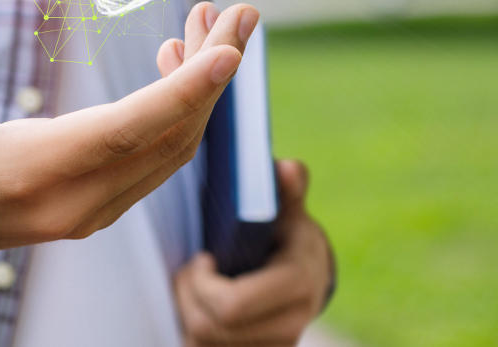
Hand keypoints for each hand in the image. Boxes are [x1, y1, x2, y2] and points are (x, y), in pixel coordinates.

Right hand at [0, 0, 259, 258]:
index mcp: (23, 173)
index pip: (125, 132)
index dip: (183, 91)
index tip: (231, 51)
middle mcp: (65, 205)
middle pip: (165, 141)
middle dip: (212, 77)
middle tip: (242, 13)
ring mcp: (81, 215)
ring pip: (166, 155)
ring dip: (199, 92)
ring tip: (212, 24)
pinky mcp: (86, 210)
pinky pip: (150, 162)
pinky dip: (175, 114)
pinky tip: (174, 63)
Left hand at [173, 159, 334, 346]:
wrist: (311, 278)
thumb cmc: (288, 235)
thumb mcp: (290, 210)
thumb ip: (288, 189)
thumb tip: (287, 168)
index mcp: (298, 284)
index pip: (232, 305)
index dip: (203, 283)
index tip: (201, 258)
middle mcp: (289, 325)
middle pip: (207, 328)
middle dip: (187, 295)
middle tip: (189, 270)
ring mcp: (272, 346)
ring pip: (201, 344)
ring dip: (186, 313)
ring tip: (193, 286)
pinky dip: (192, 331)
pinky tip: (199, 305)